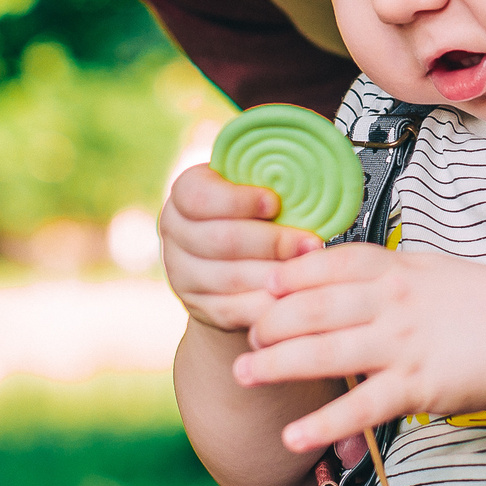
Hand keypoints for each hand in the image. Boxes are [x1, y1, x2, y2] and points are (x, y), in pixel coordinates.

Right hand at [160, 164, 323, 331]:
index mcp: (184, 194)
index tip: (275, 202)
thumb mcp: (251, 192)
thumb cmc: (253, 215)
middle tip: (310, 243)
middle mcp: (174, 233)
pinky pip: (235, 309)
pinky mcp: (200, 307)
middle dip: (272, 242)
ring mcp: (182, 273)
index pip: (200, 197)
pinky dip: (267, 303)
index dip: (238, 200)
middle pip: (221, 240)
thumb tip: (302, 176)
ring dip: (275, 274)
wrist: (232, 266)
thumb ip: (265, 183)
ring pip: (230, 278)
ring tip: (309, 269)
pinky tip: (294, 295)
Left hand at [236, 243, 485, 452]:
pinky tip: (292, 436)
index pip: (326, 265)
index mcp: (393, 270)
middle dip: (271, 322)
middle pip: (313, 308)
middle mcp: (391, 303)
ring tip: (244, 374)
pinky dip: (321, 424)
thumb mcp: (426, 269)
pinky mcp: (414, 386)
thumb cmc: (478, 303)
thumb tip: (328, 273)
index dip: (286, 276)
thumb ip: (379, 272)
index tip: (261, 287)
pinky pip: (358, 407)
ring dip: (277, 365)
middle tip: (246, 334)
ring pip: (325, 353)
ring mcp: (400, 345)